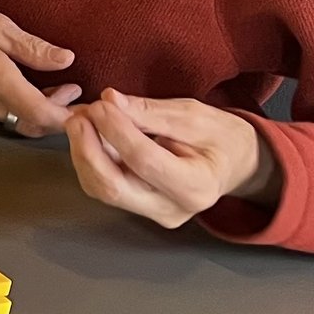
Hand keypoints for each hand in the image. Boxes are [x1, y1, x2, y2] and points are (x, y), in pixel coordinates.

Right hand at [0, 0, 81, 135]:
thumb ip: (33, 47)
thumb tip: (64, 59)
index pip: (39, 112)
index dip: (66, 115)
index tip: (82, 106)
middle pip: (31, 123)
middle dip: (58, 114)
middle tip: (75, 95)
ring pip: (16, 122)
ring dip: (40, 111)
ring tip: (58, 89)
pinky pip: (1, 116)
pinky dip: (20, 109)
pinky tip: (29, 91)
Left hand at [64, 89, 275, 228]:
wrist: (234, 163)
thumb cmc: (221, 138)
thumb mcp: (194, 115)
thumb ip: (150, 112)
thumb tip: (109, 100)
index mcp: (197, 186)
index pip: (144, 161)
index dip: (117, 130)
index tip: (100, 104)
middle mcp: (172, 209)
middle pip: (113, 187)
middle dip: (87, 149)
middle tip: (78, 115)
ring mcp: (153, 212)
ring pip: (101, 189)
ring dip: (83, 153)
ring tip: (80, 119)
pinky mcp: (138, 207)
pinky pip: (104, 187)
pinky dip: (90, 159)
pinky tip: (88, 135)